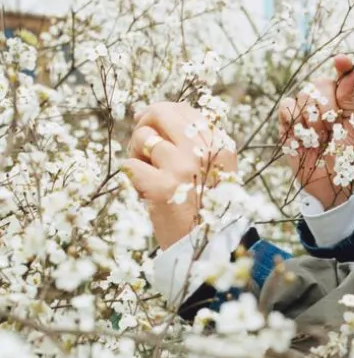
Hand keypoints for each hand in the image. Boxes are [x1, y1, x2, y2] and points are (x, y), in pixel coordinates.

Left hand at [123, 101, 238, 249]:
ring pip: (142, 138)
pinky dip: (132, 178)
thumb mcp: (215, 170)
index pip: (184, 109)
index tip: (151, 126)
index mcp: (220, 145)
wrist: (211, 248)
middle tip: (143, 146)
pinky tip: (145, 191)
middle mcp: (203, 152)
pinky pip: (129, 165)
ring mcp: (181, 168)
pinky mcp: (160, 187)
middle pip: (161, 113)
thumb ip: (194, 142)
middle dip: (145, 124)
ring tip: (149, 175)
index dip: (161, 114)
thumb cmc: (207, 207)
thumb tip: (148, 114)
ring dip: (137, 155)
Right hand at [278, 54, 353, 208]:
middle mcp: (324, 102)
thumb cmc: (346, 159)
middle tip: (331, 130)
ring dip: (313, 120)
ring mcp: (305, 112)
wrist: (329, 185)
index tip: (341, 61)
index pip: (344, 74)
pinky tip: (303, 138)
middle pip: (320, 84)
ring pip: (303, 95)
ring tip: (319, 139)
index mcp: (344, 101)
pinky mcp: (287, 123)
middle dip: (327, 107)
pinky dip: (295, 120)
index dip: (343, 65)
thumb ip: (350, 100)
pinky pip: (286, 107)